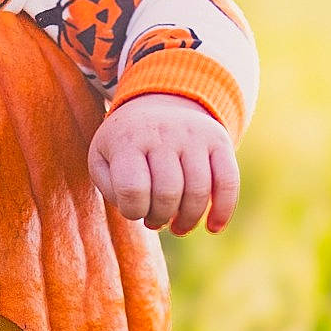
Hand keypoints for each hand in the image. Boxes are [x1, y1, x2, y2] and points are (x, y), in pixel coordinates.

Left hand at [88, 93, 239, 233]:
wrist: (157, 103)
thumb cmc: (125, 144)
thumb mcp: (102, 160)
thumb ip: (111, 189)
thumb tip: (138, 210)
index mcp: (127, 140)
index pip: (132, 189)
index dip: (133, 211)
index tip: (133, 211)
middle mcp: (162, 133)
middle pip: (167, 193)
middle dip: (161, 218)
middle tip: (155, 222)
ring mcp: (193, 135)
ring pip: (198, 191)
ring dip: (188, 220)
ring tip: (178, 227)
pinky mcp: (218, 140)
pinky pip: (228, 181)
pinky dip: (224, 210)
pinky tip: (213, 227)